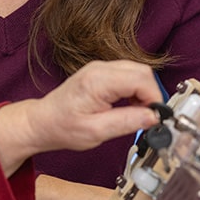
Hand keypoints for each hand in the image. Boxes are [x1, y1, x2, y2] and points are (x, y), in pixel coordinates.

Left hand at [0, 61, 161, 175]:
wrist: (44, 121)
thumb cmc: (63, 127)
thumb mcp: (97, 132)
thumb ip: (127, 122)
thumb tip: (153, 117)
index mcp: (98, 81)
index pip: (141, 79)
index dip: (154, 98)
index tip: (155, 116)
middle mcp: (100, 68)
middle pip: (142, 71)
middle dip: (151, 94)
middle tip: (148, 116)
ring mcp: (100, 68)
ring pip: (138, 71)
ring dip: (144, 92)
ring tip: (137, 113)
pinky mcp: (101, 72)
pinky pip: (128, 74)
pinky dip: (135, 89)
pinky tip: (129, 106)